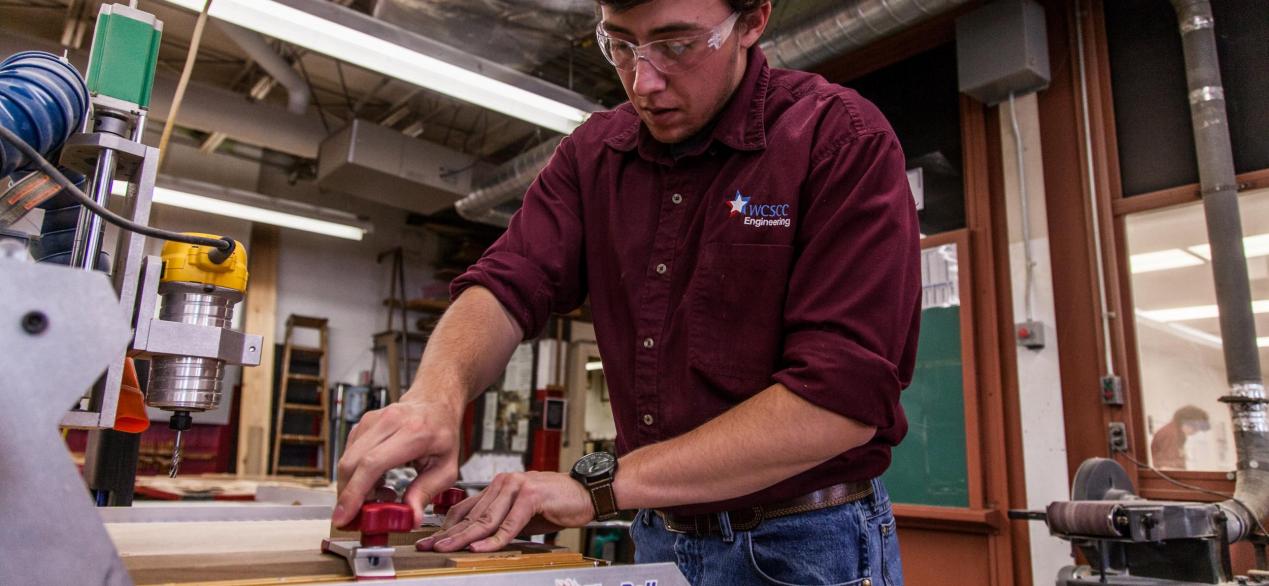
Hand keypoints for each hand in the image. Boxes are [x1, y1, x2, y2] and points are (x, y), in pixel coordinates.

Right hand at [333, 396, 462, 527]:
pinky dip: (356, 475)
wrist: (436, 403)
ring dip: (353, 487)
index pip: (373, 463)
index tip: (344, 516)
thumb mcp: (447, 468)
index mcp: (414, 433)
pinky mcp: (363, 423)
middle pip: (352, 463)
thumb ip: (426, 492)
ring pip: (347, 459)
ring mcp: (373, 420)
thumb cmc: (443, 433)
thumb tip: (411, 518)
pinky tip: (377, 483)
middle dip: (347, 496)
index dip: (354, 492)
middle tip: (356, 518)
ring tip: (379, 497)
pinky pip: (350, 454)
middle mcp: (389, 422)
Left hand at [416, 471, 593, 552]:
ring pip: (486, 519)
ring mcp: (517, 487)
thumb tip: (476, 540)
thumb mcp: (521, 515)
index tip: (431, 541)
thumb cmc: (556, 503)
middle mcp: (504, 482)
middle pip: (471, 515)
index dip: (447, 526)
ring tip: (447, 548)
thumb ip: (500, 522)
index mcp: (499, 486)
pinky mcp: (531, 496)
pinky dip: (494, 539)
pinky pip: (509, 523)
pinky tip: (479, 548)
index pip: (466, 507)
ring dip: (464, 537)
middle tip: (429, 547)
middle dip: (448, 534)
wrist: (586, 493)